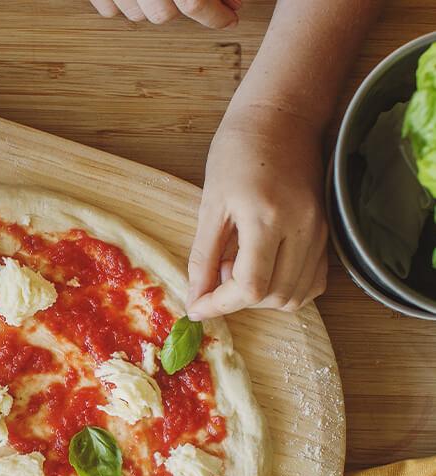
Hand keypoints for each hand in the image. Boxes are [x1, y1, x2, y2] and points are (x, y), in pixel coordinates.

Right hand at [88, 0, 240, 27]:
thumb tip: (234, 1)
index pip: (195, 2)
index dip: (217, 14)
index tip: (232, 17)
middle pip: (164, 15)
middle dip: (185, 8)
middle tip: (208, 2)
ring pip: (137, 15)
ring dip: (154, 6)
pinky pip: (110, 9)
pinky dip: (123, 4)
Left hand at [186, 107, 328, 318]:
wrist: (280, 119)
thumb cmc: (237, 153)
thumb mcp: (210, 205)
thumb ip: (203, 258)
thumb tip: (196, 299)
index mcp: (266, 218)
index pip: (250, 287)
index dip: (220, 306)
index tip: (197, 308)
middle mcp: (302, 228)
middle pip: (275, 297)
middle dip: (239, 301)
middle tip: (218, 274)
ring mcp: (319, 231)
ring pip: (296, 295)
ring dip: (263, 297)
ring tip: (239, 266)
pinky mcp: (326, 232)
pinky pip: (313, 281)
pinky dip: (286, 288)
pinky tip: (263, 268)